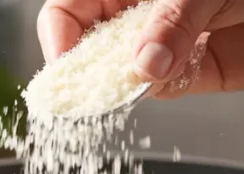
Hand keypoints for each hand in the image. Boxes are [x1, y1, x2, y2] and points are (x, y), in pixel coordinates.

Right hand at [37, 0, 243, 97]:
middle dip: (90, 73)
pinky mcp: (184, 73)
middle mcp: (130, 18)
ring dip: (131, 84)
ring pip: (123, 77)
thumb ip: (174, 22)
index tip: (69, 65)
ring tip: (155, 70)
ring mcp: (155, 49)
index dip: (59, 39)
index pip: (65, 14)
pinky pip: (162, 90)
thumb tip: (145, 65)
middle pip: (86, 51)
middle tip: (98, 88)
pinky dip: (165, 88)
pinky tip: (177, 72)